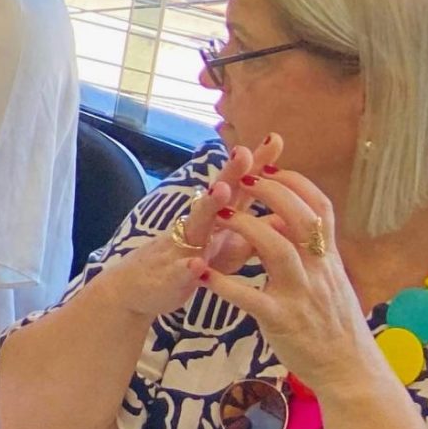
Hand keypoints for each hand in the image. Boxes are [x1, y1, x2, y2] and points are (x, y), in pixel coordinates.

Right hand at [101, 139, 272, 320]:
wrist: (139, 289)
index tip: (275, 139)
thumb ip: (254, 232)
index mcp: (218, 221)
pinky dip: (186, 267)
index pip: (240, 187)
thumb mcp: (229, 249)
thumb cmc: (192, 265)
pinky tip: (195, 265)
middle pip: (216, 196)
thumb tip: (287, 217)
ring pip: (196, 225)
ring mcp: (182, 248)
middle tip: (244, 151)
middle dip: (230, 174)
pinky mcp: (169, 276)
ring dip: (208, 207)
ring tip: (220, 191)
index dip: (256, 165)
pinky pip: (179, 271)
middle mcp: (199, 227)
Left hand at [197, 164, 380, 393]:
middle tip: (241, 178)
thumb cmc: (335, 322)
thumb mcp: (329, 280)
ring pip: (277, 249)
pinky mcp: (281, 319)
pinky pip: (250, 296)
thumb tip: (288, 218)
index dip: (296, 184)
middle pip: (299, 218)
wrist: (350, 369)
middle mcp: (319, 271)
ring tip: (219, 214)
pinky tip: (200, 271)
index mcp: (329, 258)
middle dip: (270, 193)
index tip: (271, 167)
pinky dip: (224, 282)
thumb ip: (310, 250)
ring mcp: (301, 294)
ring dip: (246, 226)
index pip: (320, 208)